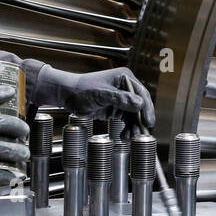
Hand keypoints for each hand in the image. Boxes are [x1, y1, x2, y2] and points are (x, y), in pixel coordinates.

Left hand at [31, 66, 155, 131]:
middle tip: (142, 133)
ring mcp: (121, 99)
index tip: (148, 121)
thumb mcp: (102, 94)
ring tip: (131, 137)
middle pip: (140, 106)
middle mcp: (125, 88)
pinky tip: (124, 136)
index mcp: (124, 78)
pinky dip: (127, 128)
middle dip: (140, 120)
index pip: (141, 94)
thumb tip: (139, 104)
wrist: (68, 95)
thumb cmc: (82, 88)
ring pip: (134, 115)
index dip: (146, 108)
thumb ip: (120, 99)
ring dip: (134, 126)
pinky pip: (126, 120)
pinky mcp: (115, 109)